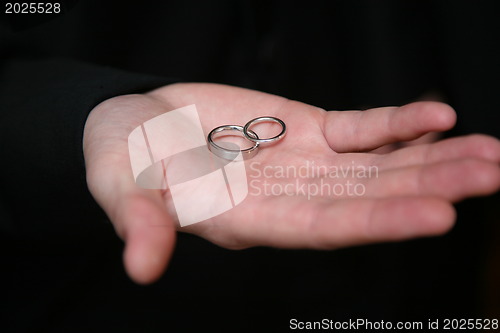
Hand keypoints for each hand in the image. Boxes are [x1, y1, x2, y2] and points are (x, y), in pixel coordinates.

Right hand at [83, 83, 499, 283]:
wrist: (138, 124)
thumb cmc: (124, 158)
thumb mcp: (121, 185)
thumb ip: (139, 221)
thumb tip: (141, 267)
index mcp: (250, 221)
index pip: (323, 228)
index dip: (378, 222)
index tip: (440, 215)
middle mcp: (289, 198)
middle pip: (368, 197)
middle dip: (430, 187)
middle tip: (492, 174)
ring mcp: (305, 163)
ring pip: (378, 164)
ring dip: (433, 158)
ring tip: (490, 153)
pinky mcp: (307, 129)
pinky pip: (362, 127)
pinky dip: (398, 122)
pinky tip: (438, 115)